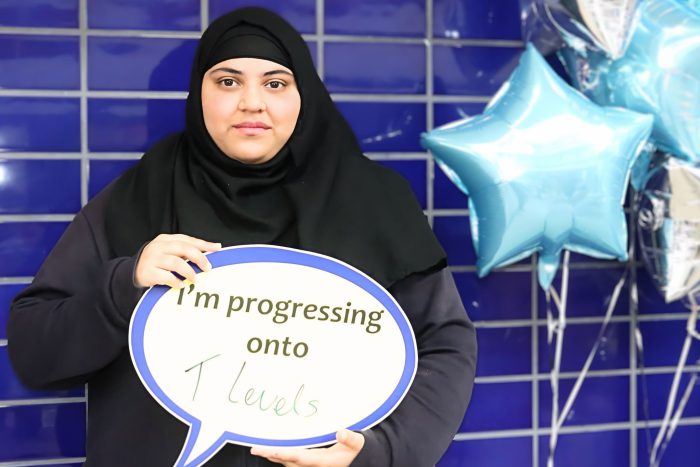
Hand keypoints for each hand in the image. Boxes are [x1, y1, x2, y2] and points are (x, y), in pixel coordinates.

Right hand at [134, 234, 220, 287]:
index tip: (217, 249)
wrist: (132, 272)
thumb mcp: (170, 252)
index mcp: (166, 239)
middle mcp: (158, 247)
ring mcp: (152, 259)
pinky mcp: (147, 272)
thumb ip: (188, 250)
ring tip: (194, 279)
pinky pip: (166, 277)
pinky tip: (181, 285)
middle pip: (183, 248)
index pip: (188, 240)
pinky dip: (176, 281)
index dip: (204, 244)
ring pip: (176, 263)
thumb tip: (216, 247)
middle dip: (199, 258)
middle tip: (208, 268)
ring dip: (189, 272)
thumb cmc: (157, 262)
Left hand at [250, 429, 364, 466]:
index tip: (269, 450)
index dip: (283, 454)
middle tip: (256, 449)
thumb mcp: (357, 444)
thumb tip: (341, 431)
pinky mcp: (311, 463)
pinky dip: (282, 456)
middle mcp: (314, 465)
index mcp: (322, 461)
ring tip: (260, 450)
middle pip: (288, 461)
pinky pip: (292, 461)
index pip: (298, 456)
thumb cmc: (357, 451)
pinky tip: (275, 451)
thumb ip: (350, 438)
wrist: (360, 461)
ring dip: (274, 456)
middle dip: (272, 455)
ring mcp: (311, 466)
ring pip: (288, 462)